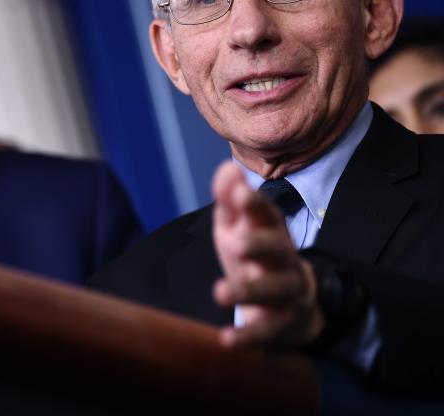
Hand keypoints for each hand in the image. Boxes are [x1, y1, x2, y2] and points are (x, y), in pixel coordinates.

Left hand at [211, 160, 323, 348]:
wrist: (290, 306)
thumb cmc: (255, 257)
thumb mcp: (239, 227)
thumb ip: (230, 200)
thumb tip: (226, 169)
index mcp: (272, 232)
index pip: (267, 213)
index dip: (255, 203)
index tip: (240, 193)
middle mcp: (284, 259)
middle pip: (277, 249)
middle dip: (259, 245)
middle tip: (235, 243)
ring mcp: (287, 292)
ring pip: (274, 291)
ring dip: (247, 291)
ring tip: (219, 292)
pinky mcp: (282, 324)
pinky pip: (267, 331)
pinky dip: (248, 336)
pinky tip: (226, 339)